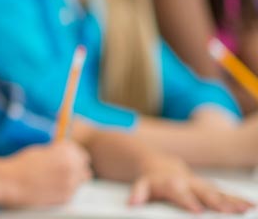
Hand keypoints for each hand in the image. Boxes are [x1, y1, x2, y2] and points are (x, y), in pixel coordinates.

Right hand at [0, 140, 90, 207]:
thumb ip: (58, 152)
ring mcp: (71, 184)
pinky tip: (51, 186)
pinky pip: (72, 191)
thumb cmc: (22, 164)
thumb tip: (66, 155)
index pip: (80, 152)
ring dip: (73, 177)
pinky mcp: (67, 197)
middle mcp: (73, 167)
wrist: (12, 182)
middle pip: (84, 166)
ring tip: (55, 177)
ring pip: (81, 180)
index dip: (72, 154)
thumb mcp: (42, 150)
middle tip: (62, 167)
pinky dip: (66, 188)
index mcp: (67, 152)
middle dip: (76, 165)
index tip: (66, 156)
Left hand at [128, 153, 253, 213]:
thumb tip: (132, 203)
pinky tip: (250, 205)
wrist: (160, 165)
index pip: (180, 192)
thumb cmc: (152, 180)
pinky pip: (227, 194)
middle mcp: (189, 182)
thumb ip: (138, 193)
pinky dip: (239, 199)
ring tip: (245, 209)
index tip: (197, 210)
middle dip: (216, 202)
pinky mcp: (210, 188)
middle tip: (228, 212)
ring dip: (233, 201)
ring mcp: (201, 185)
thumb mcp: (141, 185)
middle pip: (204, 192)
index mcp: (172, 183)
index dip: (188, 201)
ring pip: (219, 193)